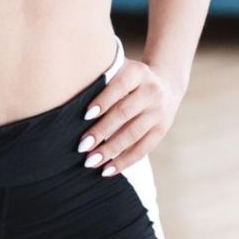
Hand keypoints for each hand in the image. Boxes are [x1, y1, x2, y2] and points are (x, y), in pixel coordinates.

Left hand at [76, 58, 185, 176]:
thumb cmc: (129, 79)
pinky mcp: (162, 130)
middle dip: (102, 131)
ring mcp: (158, 112)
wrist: (166, 84)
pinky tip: (108, 169)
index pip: (119, 86)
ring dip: (110, 150)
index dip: (103, 100)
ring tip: (91, 161)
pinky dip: (124, 161)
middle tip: (82, 146)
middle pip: (124, 113)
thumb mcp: (121, 69)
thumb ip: (103, 78)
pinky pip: (143, 149)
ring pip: (133, 134)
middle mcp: (151, 91)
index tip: (84, 116)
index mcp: (138, 72)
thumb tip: (73, 97)